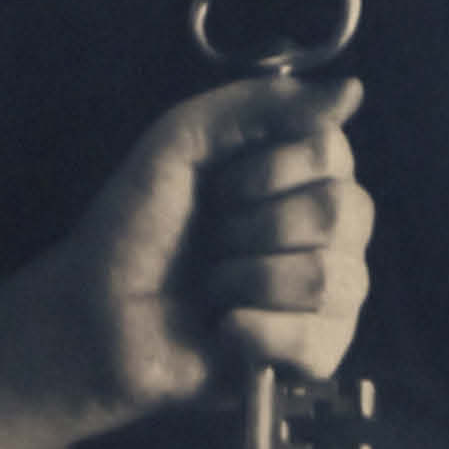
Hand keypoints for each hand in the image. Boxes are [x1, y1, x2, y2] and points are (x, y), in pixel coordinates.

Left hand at [53, 72, 374, 420]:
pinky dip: (257, 334)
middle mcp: (328, 231)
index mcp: (301, 174)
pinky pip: (320, 341)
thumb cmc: (133, 229)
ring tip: (211, 289)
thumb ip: (257, 104)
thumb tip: (353, 90)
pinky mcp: (316, 357)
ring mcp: (329, 297)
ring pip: (331, 278)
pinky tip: (224, 332)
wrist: (94, 320)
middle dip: (256, 228)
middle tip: (212, 242)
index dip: (269, 171)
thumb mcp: (179, 142)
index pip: (333, 153)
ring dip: (247, 280)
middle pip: (342, 213)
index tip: (219, 188)